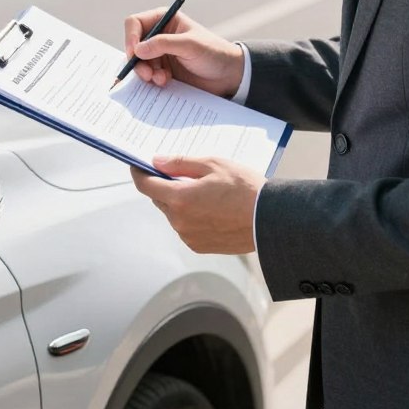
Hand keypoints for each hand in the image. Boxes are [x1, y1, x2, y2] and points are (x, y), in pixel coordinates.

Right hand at [124, 8, 242, 97]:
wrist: (229, 75)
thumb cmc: (213, 52)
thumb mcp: (189, 45)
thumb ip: (163, 44)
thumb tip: (137, 50)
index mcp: (164, 20)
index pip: (135, 23)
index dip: (131, 38)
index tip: (134, 54)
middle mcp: (158, 35)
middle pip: (133, 45)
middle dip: (138, 61)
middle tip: (147, 75)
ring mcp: (160, 54)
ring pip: (138, 63)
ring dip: (146, 73)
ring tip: (161, 79)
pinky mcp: (163, 70)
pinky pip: (147, 75)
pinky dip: (152, 80)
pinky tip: (165, 82)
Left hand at [131, 155, 263, 253]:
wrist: (271, 220)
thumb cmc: (244, 189)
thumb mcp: (212, 164)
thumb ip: (180, 163)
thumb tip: (157, 162)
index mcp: (180, 199)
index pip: (146, 185)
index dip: (139, 173)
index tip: (138, 165)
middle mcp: (180, 221)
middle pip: (159, 199)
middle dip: (164, 185)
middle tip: (179, 172)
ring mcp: (189, 236)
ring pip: (173, 213)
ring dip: (179, 201)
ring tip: (202, 189)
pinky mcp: (200, 246)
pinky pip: (185, 227)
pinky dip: (190, 215)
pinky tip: (209, 206)